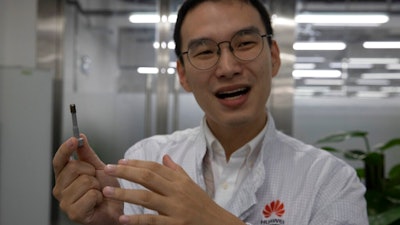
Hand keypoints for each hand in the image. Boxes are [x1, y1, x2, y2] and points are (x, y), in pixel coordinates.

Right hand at [52, 134, 122, 224]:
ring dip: (97, 186)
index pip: (59, 161)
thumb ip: (87, 154)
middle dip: (91, 172)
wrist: (116, 210)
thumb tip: (80, 137)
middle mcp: (60, 189)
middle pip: (74, 168)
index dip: (66, 149)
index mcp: (63, 177)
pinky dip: (99, 196)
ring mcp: (65, 202)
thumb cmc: (106, 191)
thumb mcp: (98, 168)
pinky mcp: (74, 213)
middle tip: (95, 182)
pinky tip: (97, 202)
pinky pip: (90, 194)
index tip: (74, 139)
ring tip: (97, 193)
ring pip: (84, 181)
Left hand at [103, 155, 244, 224]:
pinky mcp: (176, 224)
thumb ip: (176, 171)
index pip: (155, 167)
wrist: (218, 224)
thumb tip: (165, 156)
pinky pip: (153, 221)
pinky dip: (137, 220)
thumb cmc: (203, 204)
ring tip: (107, 192)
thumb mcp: (191, 184)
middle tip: (108, 169)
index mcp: (179, 181)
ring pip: (147, 197)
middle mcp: (177, 191)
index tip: (120, 162)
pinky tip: (122, 219)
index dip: (136, 163)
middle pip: (148, 177)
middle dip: (126, 172)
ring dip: (125, 194)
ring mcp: (176, 208)